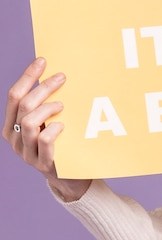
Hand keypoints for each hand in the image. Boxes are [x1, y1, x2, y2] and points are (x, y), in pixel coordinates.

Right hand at [3, 56, 91, 200]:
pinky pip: (45, 141)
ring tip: (62, 105)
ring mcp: (27, 153)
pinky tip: (63, 125)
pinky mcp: (43, 164)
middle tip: (61, 77)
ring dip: (48, 108)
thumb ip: (44, 105)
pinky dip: (54, 129)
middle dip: (43, 87)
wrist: (71, 178)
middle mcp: (14, 138)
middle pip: (23, 105)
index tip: (43, 61)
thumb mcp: (48, 122)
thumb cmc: (61, 144)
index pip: (14, 96)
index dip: (27, 76)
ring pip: (30, 121)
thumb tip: (55, 74)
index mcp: (11, 125)